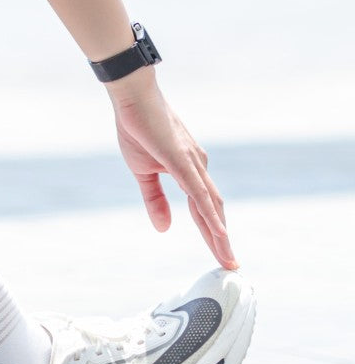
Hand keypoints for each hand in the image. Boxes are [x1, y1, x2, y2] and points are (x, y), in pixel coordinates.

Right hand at [107, 69, 236, 269]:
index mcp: (189, 170)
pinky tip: (218, 232)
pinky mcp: (181, 160)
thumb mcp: (143, 172)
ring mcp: (192, 164)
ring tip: (227, 258)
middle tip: (231, 265)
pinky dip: (210, 215)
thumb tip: (164, 228)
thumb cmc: (139, 129)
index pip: (204, 209)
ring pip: (211, 206)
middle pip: (214, 211)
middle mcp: (198, 167)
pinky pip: (198, 193)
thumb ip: (154, 200)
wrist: (133, 98)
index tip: (222, 254)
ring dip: (220, 234)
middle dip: (222, 240)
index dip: (213, 233)